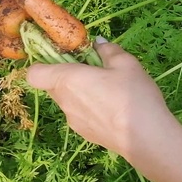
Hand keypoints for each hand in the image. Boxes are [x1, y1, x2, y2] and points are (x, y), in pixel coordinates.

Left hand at [27, 38, 181, 181]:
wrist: (147, 140)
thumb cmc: (132, 96)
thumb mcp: (125, 64)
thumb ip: (108, 50)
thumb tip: (98, 42)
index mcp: (65, 80)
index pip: (34, 74)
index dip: (41, 64)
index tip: (59, 57)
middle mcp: (63, 101)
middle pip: (51, 85)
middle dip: (65, 76)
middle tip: (90, 70)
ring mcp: (72, 120)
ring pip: (66, 101)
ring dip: (78, 92)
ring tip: (106, 89)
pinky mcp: (85, 134)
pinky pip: (78, 115)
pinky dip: (88, 108)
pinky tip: (112, 108)